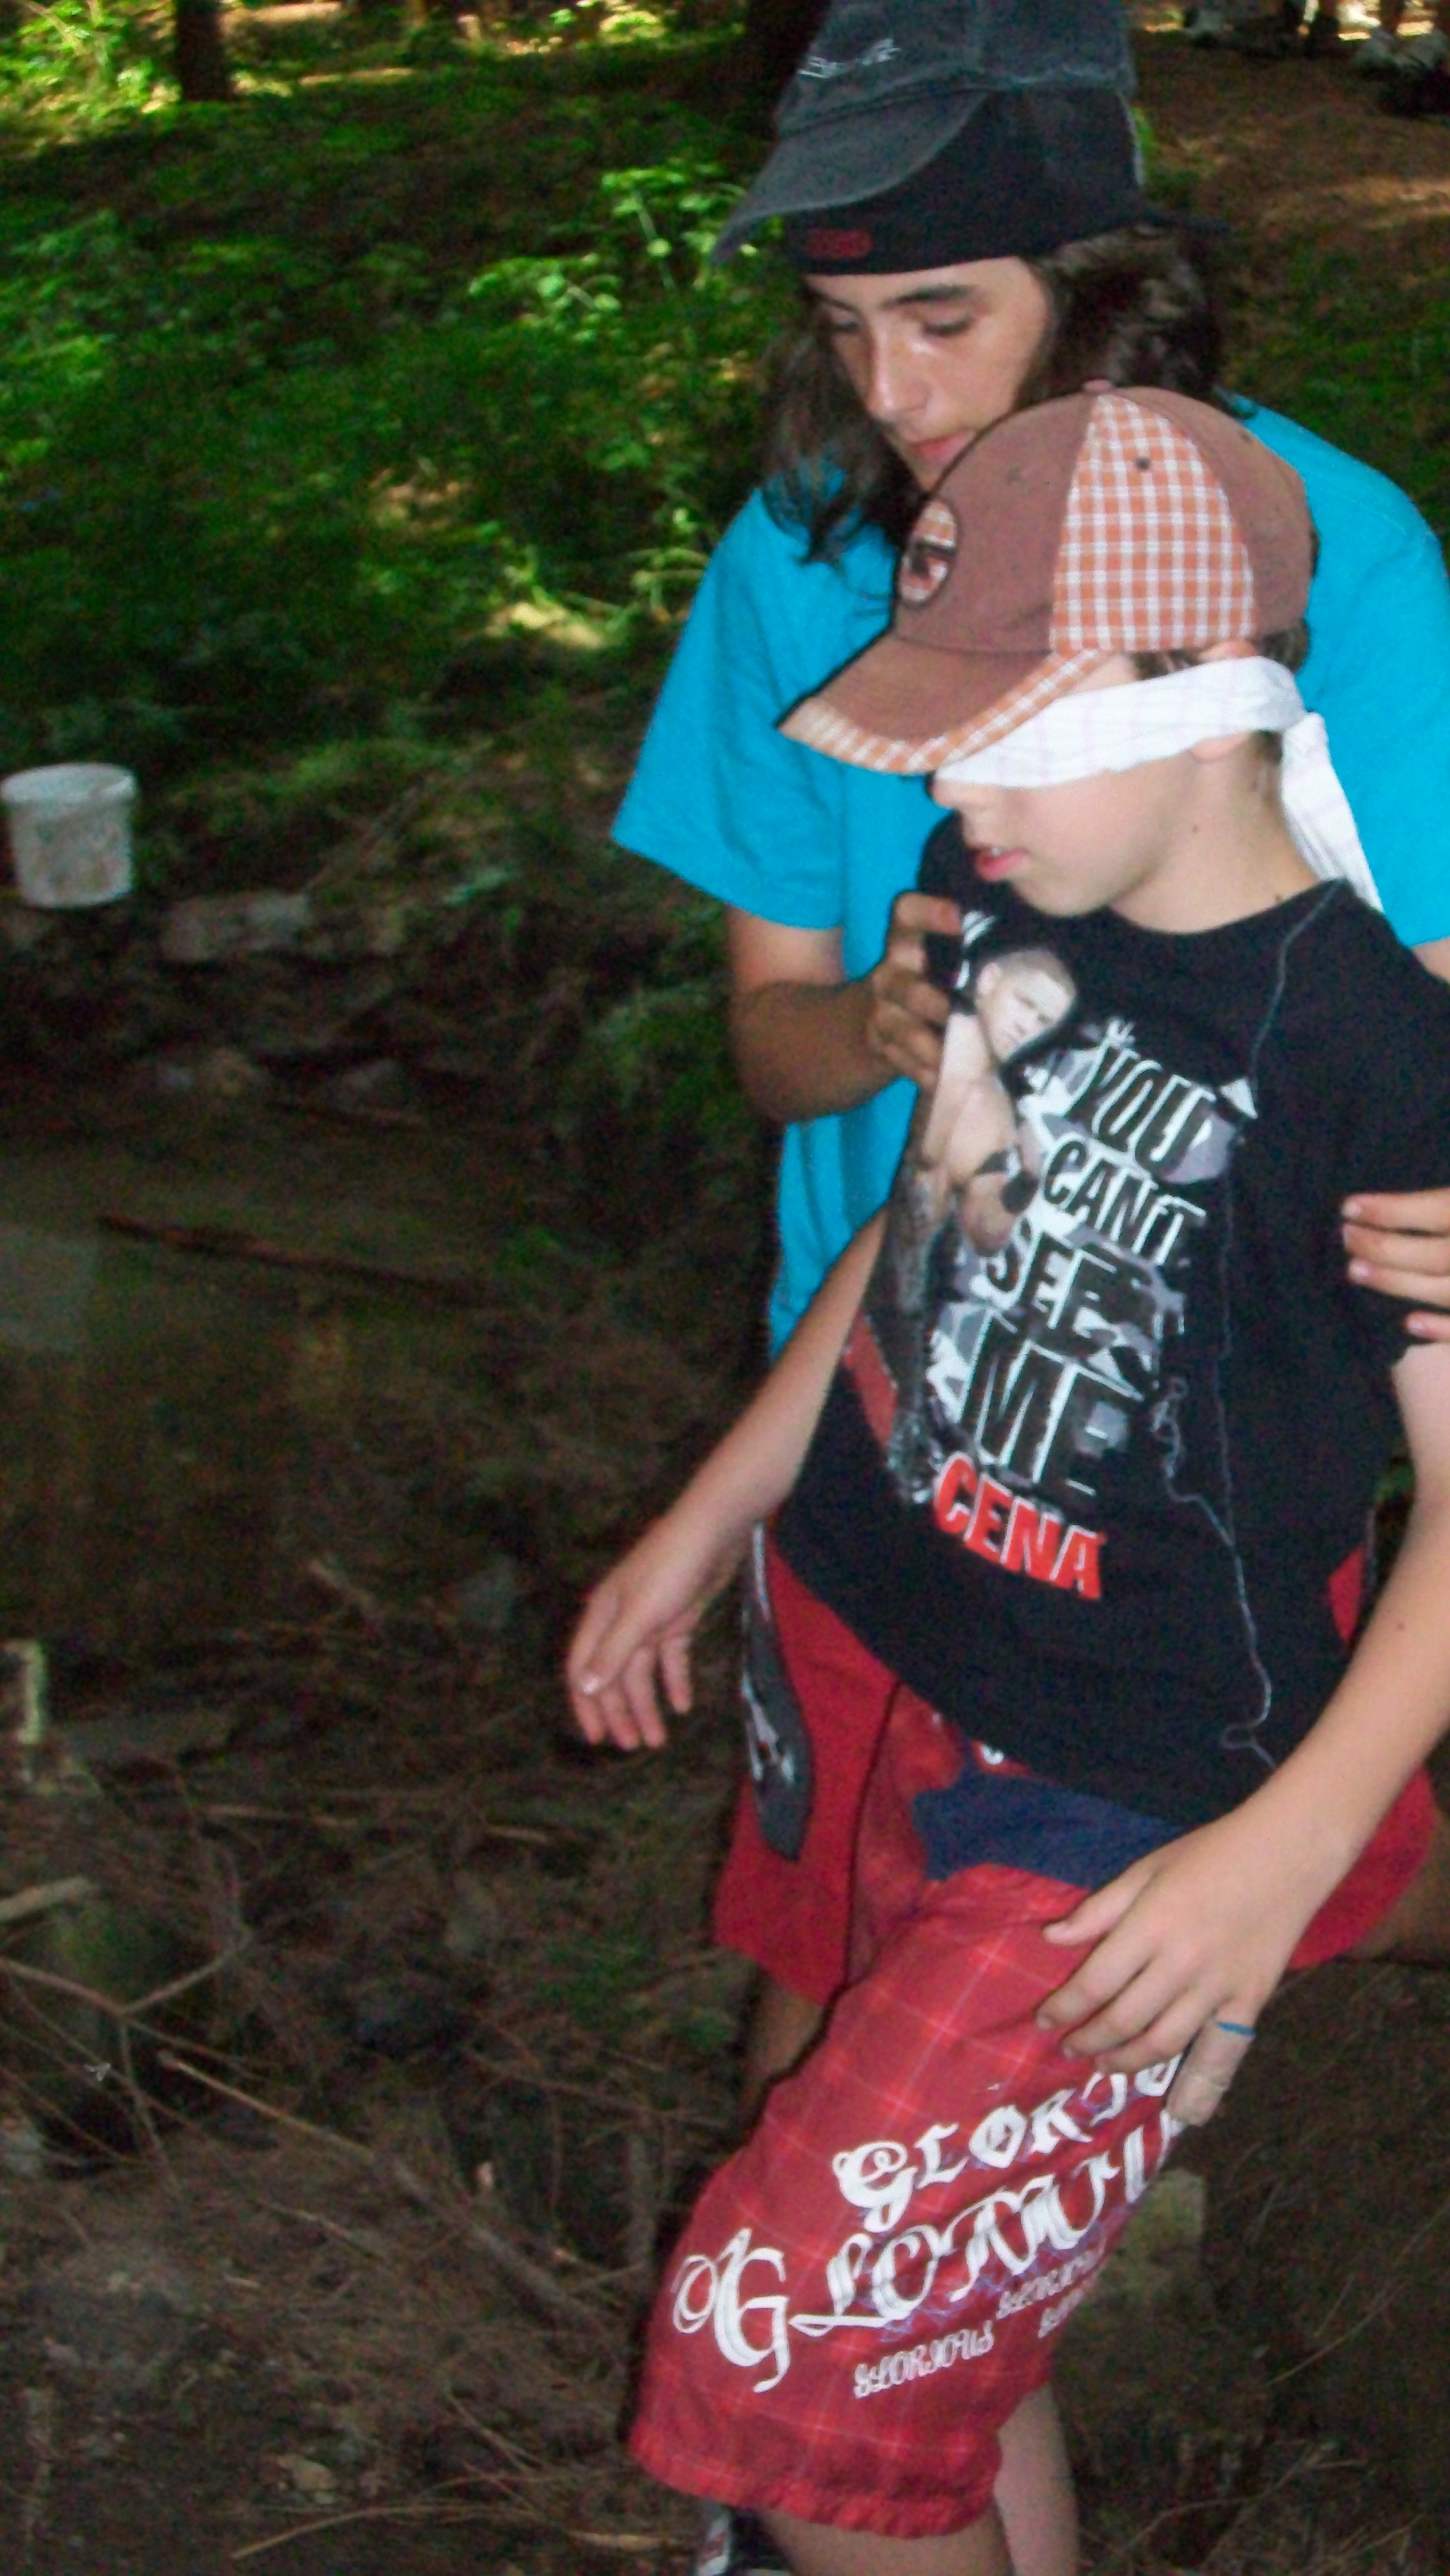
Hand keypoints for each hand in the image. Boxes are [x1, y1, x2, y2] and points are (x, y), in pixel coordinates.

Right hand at [565, 1508, 747, 1752]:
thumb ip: (613, 1653)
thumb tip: (583, 1689)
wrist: (714, 1531)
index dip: (586, 1704)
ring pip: (643, 1671)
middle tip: (632, 1746)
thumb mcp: (640, 1614)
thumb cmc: (671, 1569)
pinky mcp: (678, 1618)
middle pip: (614, 1675)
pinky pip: (671, 1658)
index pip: (583, 1668)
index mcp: (602, 1617)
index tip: (597, 1738)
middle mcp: (621, 1620)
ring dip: (648, 1704)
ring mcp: (650, 1620)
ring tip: (657, 1739)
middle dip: (621, 1711)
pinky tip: (682, 1705)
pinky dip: (675, 1680)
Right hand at [862, 891, 960, 1089]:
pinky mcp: (882, 1047)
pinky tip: (951, 1079)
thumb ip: (966, 948)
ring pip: (905, 1032)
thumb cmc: (926, 981)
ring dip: (935, 1048)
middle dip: (934, 1004)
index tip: (958, 917)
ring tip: (966, 1057)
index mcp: (905, 941)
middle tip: (965, 1014)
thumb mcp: (935, 957)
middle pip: (906, 988)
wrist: (868, 1023)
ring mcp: (882, 1014)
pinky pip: (905, 1063)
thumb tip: (1033, 939)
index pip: (906, 913)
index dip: (928, 913)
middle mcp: (889, 974)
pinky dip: (930, 1073)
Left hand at [1035, 1805, 1323, 2083]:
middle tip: (1070, 2048)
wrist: (1287, 1853)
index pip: (1094, 1982)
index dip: (1063, 2007)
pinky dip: (1200, 2087)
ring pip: (1163, 2042)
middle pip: (1123, 2019)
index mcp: (1149, 1926)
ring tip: (1103, 2065)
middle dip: (1088, 2039)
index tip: (1043, 2021)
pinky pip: (1221, 2056)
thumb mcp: (1146, 1869)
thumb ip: (1098, 1910)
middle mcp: (1180, 1964)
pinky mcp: (1250, 2003)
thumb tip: (1050, 1939)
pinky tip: (1180, 2109)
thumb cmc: (1210, 1854)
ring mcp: (1218, 1989)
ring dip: (1127, 2061)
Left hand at [1343, 1185, 1449, 1338]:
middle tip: (1346, 1238)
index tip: (1348, 1207)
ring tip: (1354, 1271)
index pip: (1439, 1210)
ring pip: (1445, 1291)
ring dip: (1397, 1283)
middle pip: (1437, 1256)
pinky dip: (1440, 1330)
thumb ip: (1444, 1199)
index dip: (1393, 1210)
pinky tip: (1408, 1324)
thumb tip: (1418, 1166)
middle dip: (1386, 1249)